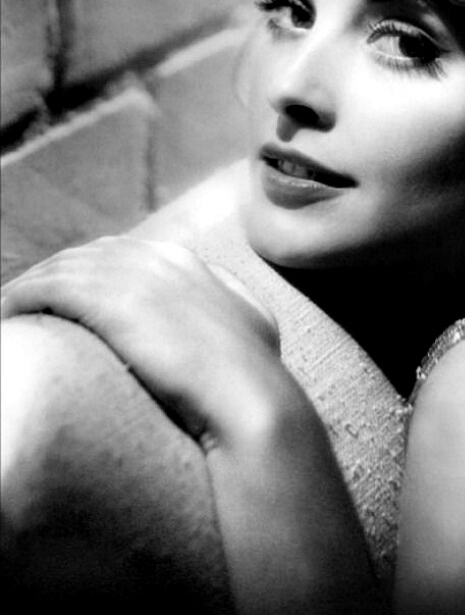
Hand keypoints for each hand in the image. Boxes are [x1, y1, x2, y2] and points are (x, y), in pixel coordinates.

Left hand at [1, 236, 280, 448]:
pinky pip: (52, 287)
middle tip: (29, 302)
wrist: (252, 397)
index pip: (124, 254)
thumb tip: (217, 308)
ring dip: (34, 285)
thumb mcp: (248, 324)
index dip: (93, 272)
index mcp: (189, 263)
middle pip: (90, 255)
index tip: (72, 295)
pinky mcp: (111, 300)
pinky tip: (9, 312)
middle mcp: (160, 258)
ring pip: (65, 268)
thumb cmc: (254, 378)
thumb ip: (224, 306)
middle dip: (58, 273)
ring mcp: (136, 276)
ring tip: (10, 309)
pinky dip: (24, 296)